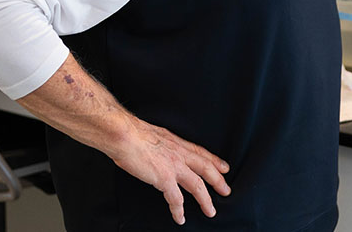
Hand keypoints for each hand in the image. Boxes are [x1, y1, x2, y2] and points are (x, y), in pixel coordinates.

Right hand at [107, 116, 230, 225]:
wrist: (125, 136)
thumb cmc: (133, 133)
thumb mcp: (156, 134)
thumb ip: (162, 144)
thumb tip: (160, 149)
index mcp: (177, 143)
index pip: (201, 153)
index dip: (215, 161)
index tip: (224, 168)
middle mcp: (180, 154)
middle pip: (206, 169)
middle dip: (218, 181)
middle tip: (226, 191)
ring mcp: (174, 167)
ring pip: (197, 186)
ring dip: (205, 200)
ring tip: (210, 211)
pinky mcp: (164, 179)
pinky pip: (176, 199)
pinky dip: (178, 211)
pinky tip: (180, 218)